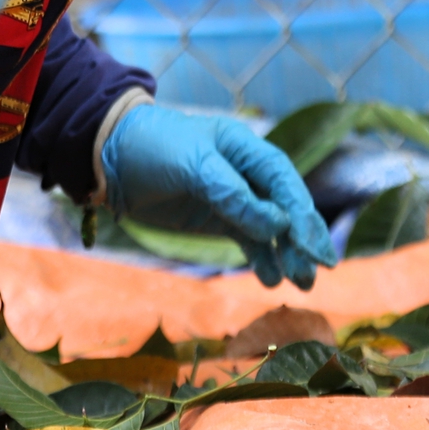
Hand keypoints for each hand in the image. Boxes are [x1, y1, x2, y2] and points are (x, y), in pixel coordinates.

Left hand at [101, 104, 336, 288]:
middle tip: (318, 270)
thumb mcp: (193, 165)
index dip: (302, 214)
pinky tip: (271, 279)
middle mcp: (246, 172)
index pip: (284, 181)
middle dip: (303, 238)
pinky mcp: (217, 218)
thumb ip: (232, 195)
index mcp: (245, 148)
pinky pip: (249, 240)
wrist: (110, 158)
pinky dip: (262, 259)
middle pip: (285, 206)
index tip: (313, 247)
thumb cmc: (153, 147)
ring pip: (271, 229)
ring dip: (287, 254)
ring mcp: (232, 197)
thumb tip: (276, 226)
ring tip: (302, 282)